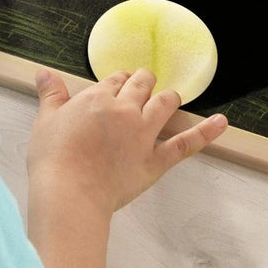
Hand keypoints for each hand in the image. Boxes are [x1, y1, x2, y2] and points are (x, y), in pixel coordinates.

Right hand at [26, 68, 226, 267]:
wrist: (69, 194)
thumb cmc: (53, 160)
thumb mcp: (46, 121)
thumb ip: (51, 95)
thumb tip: (45, 73)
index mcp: (98, 98)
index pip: (115, 80)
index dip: (118, 82)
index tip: (117, 86)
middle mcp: (125, 110)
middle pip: (142, 85)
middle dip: (143, 82)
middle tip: (142, 85)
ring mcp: (143, 134)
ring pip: (164, 103)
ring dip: (168, 96)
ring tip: (169, 96)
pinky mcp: (155, 159)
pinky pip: (186, 143)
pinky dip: (206, 132)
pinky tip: (222, 122)